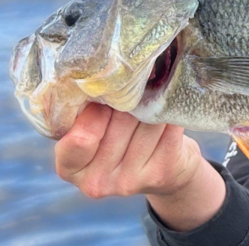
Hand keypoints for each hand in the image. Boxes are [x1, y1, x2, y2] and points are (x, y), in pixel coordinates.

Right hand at [54, 102, 224, 230]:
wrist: (165, 174)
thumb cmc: (123, 141)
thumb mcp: (94, 130)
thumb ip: (88, 111)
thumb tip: (102, 74)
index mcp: (69, 167)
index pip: (81, 137)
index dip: (97, 109)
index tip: (109, 95)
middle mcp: (97, 181)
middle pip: (120, 122)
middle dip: (131, 100)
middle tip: (136, 91)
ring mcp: (130, 181)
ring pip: (148, 122)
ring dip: (154, 104)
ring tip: (152, 100)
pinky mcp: (161, 173)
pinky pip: (169, 129)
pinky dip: (172, 113)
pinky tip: (170, 110)